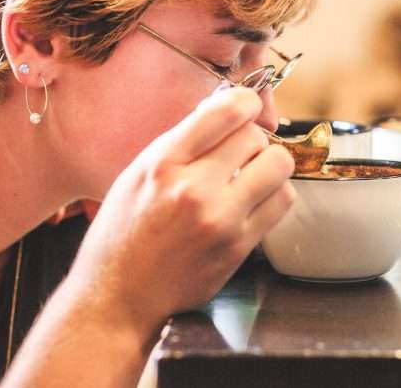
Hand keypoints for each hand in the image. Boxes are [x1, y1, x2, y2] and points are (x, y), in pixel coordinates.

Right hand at [63, 87, 294, 334]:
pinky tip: (255, 199)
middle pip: (254, 136)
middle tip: (240, 152)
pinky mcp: (239, 246)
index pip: (224, 111)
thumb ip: (181, 142)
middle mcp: (192, 189)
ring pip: (278, 165)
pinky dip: (274, 194)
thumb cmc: (123, 233)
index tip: (246, 106)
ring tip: (252, 174)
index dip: (245, 102)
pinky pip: (282, 201)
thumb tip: (224, 107)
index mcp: (162, 163)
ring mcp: (220, 220)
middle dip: (251, 139)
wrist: (118, 297)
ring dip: (269, 164)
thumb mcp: (137, 174)